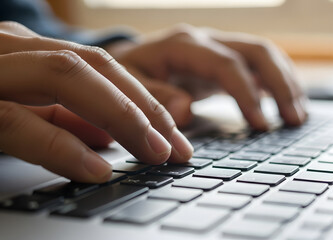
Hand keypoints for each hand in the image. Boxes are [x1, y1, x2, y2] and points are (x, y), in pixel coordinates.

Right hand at [0, 22, 192, 182]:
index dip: (145, 102)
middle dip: (145, 108)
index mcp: (30, 51)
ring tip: (154, 153)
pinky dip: (61, 146)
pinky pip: (17, 120)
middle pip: (95, 65)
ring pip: (65, 76)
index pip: (102, 67)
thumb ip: (61, 116)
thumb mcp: (20, 105)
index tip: (175, 138)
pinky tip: (97, 168)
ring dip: (120, 116)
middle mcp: (13, 49)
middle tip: (177, 148)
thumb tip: (107, 137)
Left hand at [107, 24, 307, 129]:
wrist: (128, 61)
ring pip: (263, 55)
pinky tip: (287, 103)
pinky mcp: (225, 61)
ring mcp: (218, 48)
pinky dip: (277, 83)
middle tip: (294, 119)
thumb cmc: (126, 77)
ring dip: (285, 83)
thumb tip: (185, 110)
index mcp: (184, 46)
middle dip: (279, 84)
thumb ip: (153, 99)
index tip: (261, 124)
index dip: (246, 94)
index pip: (226, 64)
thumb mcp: (127, 87)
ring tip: (298, 115)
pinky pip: (259, 65)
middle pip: (256, 51)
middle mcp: (207, 41)